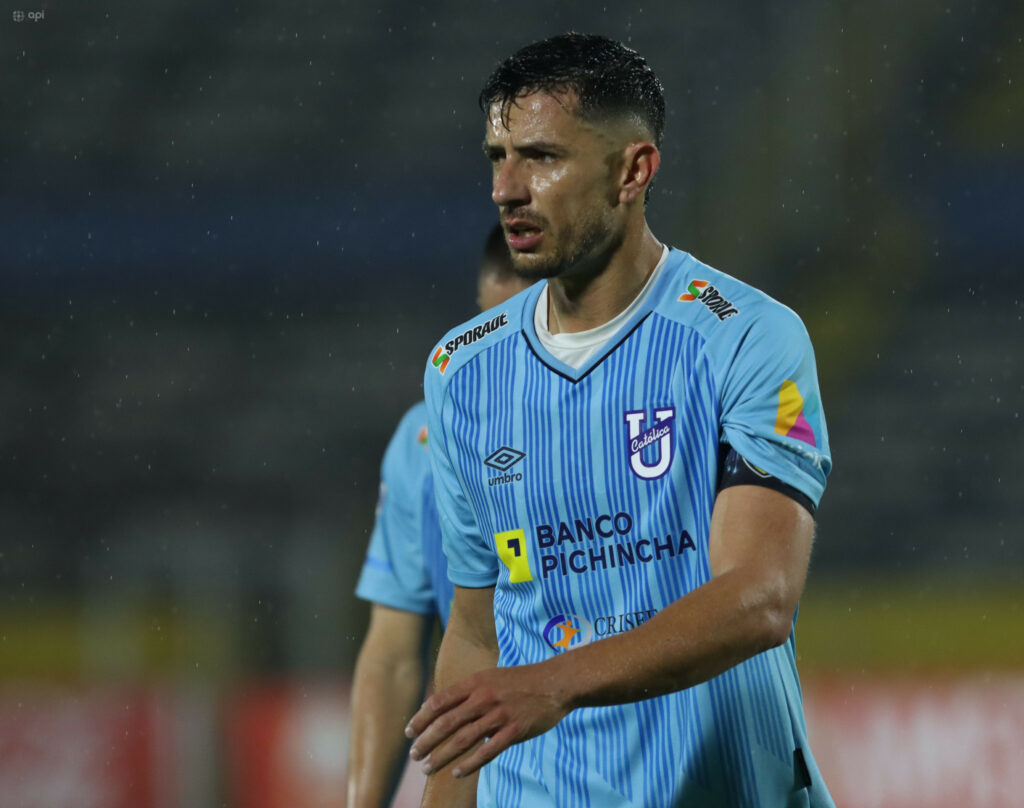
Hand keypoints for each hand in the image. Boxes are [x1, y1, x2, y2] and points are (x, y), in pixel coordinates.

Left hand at [405, 663, 568, 776]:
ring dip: (442, 756)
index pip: (440, 701)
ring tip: (428, 768)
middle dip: (426, 741)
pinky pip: (488, 751)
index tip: (409, 732)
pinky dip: (470, 764)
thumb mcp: (490, 677)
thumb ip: (467, 691)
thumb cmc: (519, 681)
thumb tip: (440, 707)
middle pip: (447, 723)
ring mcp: (499, 715)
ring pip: (463, 739)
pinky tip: (457, 772)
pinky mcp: (514, 731)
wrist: (554, 683)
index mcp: (476, 682)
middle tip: (414, 755)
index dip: (421, 718)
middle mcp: (484, 698)